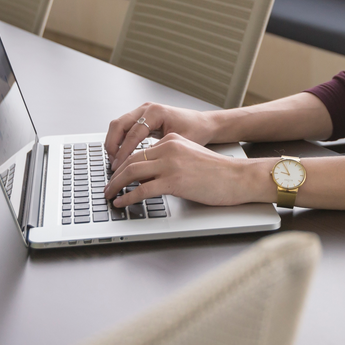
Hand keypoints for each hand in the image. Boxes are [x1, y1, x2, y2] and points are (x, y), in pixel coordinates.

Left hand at [103, 133, 269, 207]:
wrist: (238, 177)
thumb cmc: (218, 172)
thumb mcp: (190, 157)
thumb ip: (170, 161)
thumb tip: (148, 177)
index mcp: (172, 141)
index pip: (139, 152)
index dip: (122, 165)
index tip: (115, 175)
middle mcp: (169, 148)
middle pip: (131, 161)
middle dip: (114, 176)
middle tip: (106, 187)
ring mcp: (171, 164)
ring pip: (132, 173)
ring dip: (116, 186)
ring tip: (109, 196)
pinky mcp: (174, 181)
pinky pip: (142, 190)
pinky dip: (128, 197)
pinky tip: (122, 203)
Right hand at [105, 102, 218, 167]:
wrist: (204, 123)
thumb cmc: (196, 131)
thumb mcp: (178, 144)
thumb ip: (159, 155)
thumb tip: (142, 172)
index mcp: (156, 112)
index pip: (133, 134)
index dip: (123, 152)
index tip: (118, 167)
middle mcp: (147, 108)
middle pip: (119, 124)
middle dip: (112, 145)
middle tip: (112, 163)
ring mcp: (143, 110)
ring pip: (118, 124)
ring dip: (113, 142)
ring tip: (114, 160)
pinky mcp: (142, 116)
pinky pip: (124, 126)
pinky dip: (118, 139)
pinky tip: (120, 153)